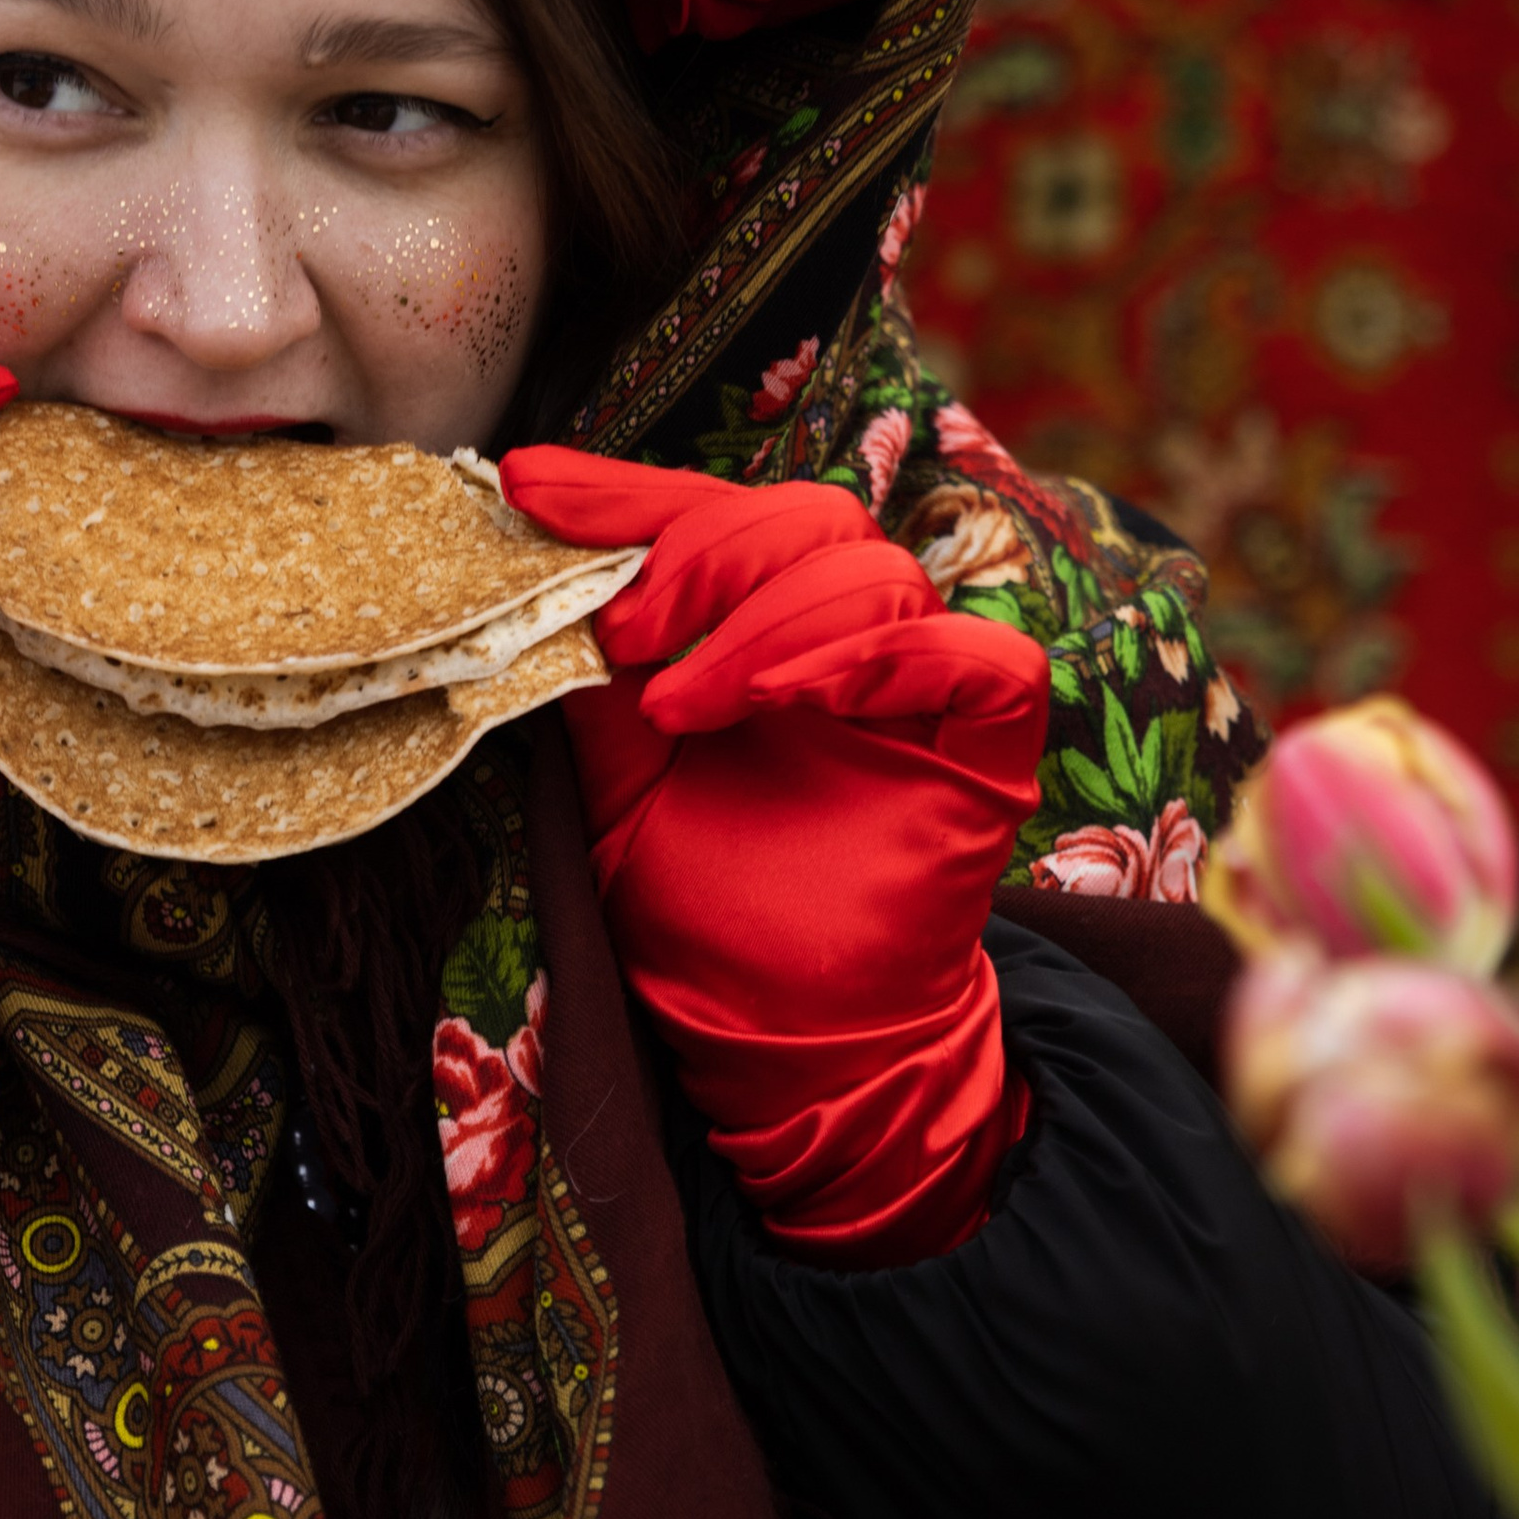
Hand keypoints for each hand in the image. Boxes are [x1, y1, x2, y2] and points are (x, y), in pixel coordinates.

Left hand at [500, 447, 1048, 1264]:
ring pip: (874, 575)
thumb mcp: (614, 775)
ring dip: (766, 621)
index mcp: (757, 622)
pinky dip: (885, 655)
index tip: (529, 484)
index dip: (624, 490)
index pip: (707, 514)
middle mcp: (844, 636)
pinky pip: (982, 656)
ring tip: (686, 707)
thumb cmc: (698, 903)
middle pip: (805, 516)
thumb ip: (595, 672)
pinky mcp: (989, 750)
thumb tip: (531, 556)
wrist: (777, 1034)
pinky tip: (792, 698)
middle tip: (627, 636)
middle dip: (702, 555)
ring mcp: (921, 689)